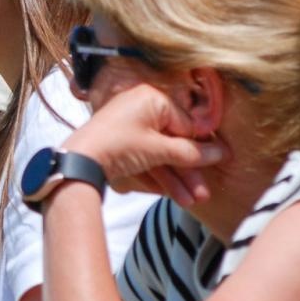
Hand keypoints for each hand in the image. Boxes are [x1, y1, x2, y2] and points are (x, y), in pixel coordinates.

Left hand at [64, 83, 226, 206]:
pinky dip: (158, 177)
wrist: (78, 161)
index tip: (220, 161)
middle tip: (204, 193)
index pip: (186, 123)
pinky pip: (146, 159)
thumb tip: (221, 152)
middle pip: (174, 142)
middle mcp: (142, 109)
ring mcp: (131, 128)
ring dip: (177, 179)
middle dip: (189, 170)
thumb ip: (190, 152)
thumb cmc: (120, 145)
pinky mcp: (122, 146)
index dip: (201, 146)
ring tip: (192, 201)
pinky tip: (174, 196)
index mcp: (152, 99)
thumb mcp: (158, 150)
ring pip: (161, 155)